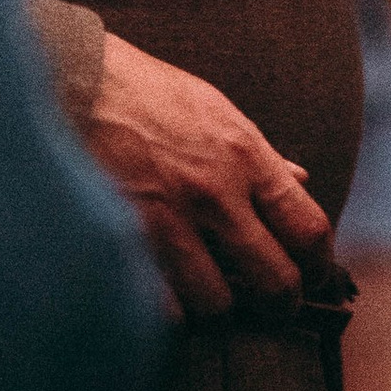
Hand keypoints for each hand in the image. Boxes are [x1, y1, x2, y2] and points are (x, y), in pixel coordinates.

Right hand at [82, 33, 333, 321]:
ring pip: (219, 305)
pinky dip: (167, 310)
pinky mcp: (126, 243)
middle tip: (271, 304)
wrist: (71, 80)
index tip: (313, 276)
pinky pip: (164, 309)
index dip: (319, 266)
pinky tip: (164, 292)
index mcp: (243, 154)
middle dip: (281, 303)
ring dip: (216, 305)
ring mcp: (169, 222)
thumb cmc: (143, 92)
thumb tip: (300, 180)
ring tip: (206, 292)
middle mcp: (214, 193)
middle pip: (276, 282)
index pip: (309, 229)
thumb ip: (259, 154)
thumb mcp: (212, 108)